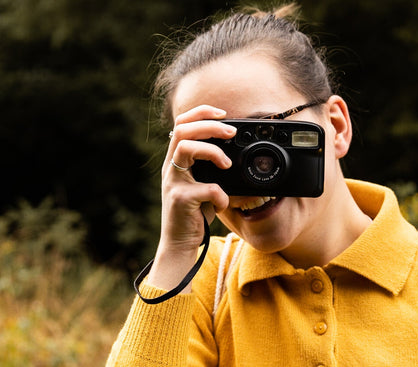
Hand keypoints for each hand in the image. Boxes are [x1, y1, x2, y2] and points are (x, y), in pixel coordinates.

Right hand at [147, 105, 235, 291]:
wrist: (180, 243)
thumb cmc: (195, 213)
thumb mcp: (205, 185)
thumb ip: (213, 169)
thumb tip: (239, 156)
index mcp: (177, 160)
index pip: (182, 123)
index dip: (202, 112)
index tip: (224, 113)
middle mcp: (171, 167)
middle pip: (182, 129)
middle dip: (210, 125)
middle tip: (231, 132)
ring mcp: (173, 182)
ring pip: (185, 148)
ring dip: (212, 151)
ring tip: (227, 164)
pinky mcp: (179, 200)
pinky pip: (204, 188)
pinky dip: (220, 195)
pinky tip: (223, 203)